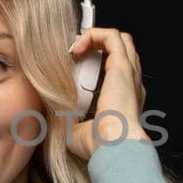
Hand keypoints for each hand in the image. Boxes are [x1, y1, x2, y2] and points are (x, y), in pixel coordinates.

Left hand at [66, 26, 147, 160]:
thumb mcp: (77, 132)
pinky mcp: (123, 66)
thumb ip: (68, 122)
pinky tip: (76, 48)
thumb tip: (54, 118)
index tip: (73, 66)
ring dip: (95, 37)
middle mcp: (129, 84)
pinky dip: (93, 35)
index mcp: (122, 99)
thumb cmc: (99, 146)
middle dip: (97, 44)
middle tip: (75, 53)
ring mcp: (129, 74)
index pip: (114, 71)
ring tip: (76, 47)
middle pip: (120, 51)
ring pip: (119, 39)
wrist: (114, 147)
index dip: (95, 62)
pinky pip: (112, 36)